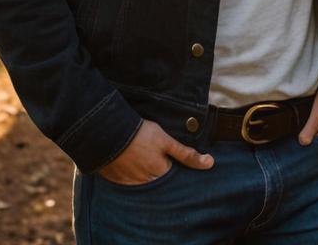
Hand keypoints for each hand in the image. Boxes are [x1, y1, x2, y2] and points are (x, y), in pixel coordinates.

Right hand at [97, 119, 213, 185]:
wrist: (107, 133)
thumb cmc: (140, 135)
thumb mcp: (166, 141)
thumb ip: (186, 154)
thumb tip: (210, 163)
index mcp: (161, 173)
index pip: (173, 176)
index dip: (173, 166)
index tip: (170, 158)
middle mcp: (147, 183)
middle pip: (158, 181)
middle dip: (158, 172)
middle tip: (152, 156)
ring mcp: (130, 184)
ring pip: (142, 183)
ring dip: (143, 175)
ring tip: (140, 158)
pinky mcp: (116, 180)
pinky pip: (126, 183)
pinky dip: (129, 176)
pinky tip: (128, 163)